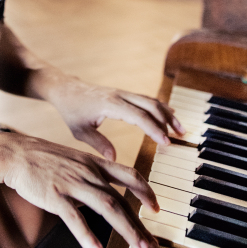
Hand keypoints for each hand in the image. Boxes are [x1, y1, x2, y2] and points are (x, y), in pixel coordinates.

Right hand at [1, 133, 159, 247]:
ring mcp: (73, 184)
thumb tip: (103, 190)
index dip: (146, 191)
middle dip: (141, 223)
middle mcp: (88, 173)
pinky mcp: (55, 196)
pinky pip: (75, 218)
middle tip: (154, 242)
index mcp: (93, 163)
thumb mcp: (72, 158)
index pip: (129, 175)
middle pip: (122, 199)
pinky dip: (87, 235)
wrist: (14, 153)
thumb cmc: (41, 158)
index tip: (156, 207)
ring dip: (127, 230)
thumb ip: (90, 173)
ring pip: (108, 207)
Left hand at [49, 77, 184, 160]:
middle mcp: (119, 95)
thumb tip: (114, 158)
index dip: (154, 129)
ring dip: (167, 114)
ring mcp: (123, 93)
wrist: (66, 89)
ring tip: (180, 130)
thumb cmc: (71, 110)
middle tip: (179, 137)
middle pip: (150, 105)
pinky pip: (145, 99)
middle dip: (167, 121)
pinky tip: (170, 115)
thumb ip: (97, 143)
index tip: (166, 142)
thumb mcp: (80, 130)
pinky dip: (160, 107)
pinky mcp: (124, 94)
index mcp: (110, 104)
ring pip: (151, 101)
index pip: (138, 116)